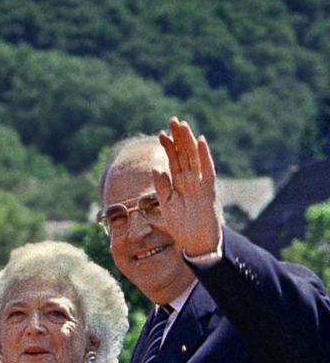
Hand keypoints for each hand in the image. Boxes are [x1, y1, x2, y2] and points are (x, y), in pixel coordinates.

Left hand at [155, 117, 220, 257]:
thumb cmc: (182, 225)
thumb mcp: (167, 205)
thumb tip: (155, 168)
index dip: (168, 147)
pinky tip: (200, 141)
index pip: (173, 160)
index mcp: (178, 184)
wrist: (197, 243)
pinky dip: (204, 156)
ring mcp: (200, 184)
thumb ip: (162, 188)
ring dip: (189, 141)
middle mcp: (190, 180)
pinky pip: (207, 170)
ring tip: (183, 125)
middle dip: (178, 138)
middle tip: (173, 119)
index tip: (161, 132)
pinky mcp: (208, 191)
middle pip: (184, 155)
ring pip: (194, 158)